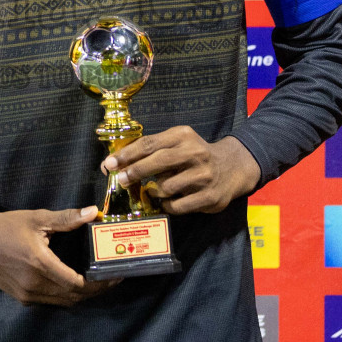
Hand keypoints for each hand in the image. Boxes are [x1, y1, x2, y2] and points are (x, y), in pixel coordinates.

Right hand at [0, 207, 120, 305]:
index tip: (115, 275)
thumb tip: (93, 211)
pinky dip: (67, 296)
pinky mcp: (22, 298)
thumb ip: (66, 218)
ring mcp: (28, 294)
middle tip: (112, 278)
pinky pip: (52, 301)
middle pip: (74, 296)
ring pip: (64, 302)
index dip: (99, 283)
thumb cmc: (7, 227)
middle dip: (96, 290)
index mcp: (40, 264)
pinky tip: (76, 284)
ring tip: (98, 281)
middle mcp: (35, 284)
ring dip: (83, 295)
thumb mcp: (37, 219)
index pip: (77, 283)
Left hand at [101, 129, 260, 214]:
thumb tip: (115, 163)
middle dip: (135, 172)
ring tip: (154, 190)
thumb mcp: (177, 143)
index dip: (126, 155)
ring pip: (166, 187)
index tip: (109, 164)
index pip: (149, 143)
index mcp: (183, 136)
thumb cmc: (195, 155)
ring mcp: (204, 175)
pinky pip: (177, 206)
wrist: (232, 167)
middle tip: (121, 180)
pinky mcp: (209, 196)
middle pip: (157, 162)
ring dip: (154, 192)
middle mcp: (195, 152)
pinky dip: (167, 205)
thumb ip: (150, 150)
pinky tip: (167, 201)